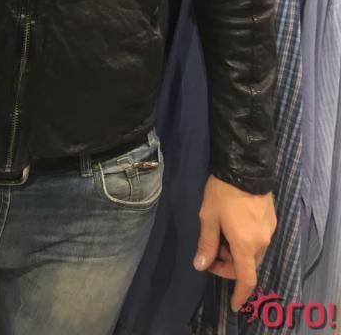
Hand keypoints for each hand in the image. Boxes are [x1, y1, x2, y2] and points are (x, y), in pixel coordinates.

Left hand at [194, 175, 276, 312]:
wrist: (245, 166)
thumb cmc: (223, 193)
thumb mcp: (208, 217)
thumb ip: (206, 244)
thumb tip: (200, 266)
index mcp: (246, 245)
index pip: (246, 280)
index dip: (240, 295)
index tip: (234, 305)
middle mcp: (262, 242)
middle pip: (247, 265)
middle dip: (228, 265)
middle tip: (210, 251)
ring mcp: (269, 231)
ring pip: (253, 252)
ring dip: (236, 252)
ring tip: (219, 235)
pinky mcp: (271, 220)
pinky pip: (258, 239)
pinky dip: (244, 241)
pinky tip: (232, 226)